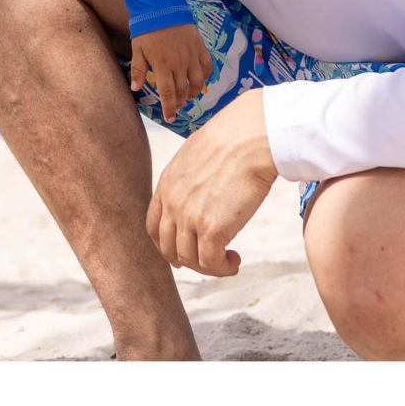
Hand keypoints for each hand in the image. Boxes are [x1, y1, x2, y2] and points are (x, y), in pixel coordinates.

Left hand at [130, 22, 213, 123]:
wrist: (163, 7)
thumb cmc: (147, 29)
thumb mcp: (138, 49)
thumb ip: (138, 70)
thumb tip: (135, 89)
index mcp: (163, 66)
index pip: (168, 93)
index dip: (169, 108)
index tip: (170, 118)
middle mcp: (180, 63)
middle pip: (182, 89)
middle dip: (179, 102)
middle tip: (176, 107)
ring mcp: (192, 55)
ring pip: (197, 81)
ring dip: (193, 92)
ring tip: (188, 96)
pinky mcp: (200, 47)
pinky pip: (207, 65)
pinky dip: (205, 75)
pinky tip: (200, 79)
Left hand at [146, 89, 277, 275]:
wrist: (250, 137)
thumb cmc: (233, 137)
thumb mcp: (196, 153)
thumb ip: (189, 176)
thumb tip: (201, 188)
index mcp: (167, 183)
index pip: (154, 227)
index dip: (166, 244)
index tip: (181, 251)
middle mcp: (173, 203)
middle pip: (168, 248)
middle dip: (186, 259)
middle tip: (207, 260)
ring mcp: (190, 217)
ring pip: (189, 260)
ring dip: (208, 266)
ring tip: (227, 260)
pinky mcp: (212, 229)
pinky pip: (211, 263)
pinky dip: (222, 268)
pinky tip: (235, 261)